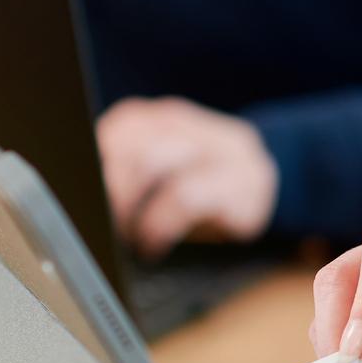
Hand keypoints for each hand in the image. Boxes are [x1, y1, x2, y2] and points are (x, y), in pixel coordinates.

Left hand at [96, 96, 277, 257]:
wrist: (281, 185)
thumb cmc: (209, 187)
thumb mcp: (169, 173)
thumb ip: (132, 172)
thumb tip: (85, 200)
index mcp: (167, 118)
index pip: (121, 126)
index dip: (96, 159)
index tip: (81, 195)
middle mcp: (193, 127)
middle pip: (133, 142)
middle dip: (108, 187)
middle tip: (99, 221)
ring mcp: (221, 150)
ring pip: (155, 161)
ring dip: (129, 206)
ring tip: (123, 235)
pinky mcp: (240, 184)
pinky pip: (186, 197)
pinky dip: (160, 224)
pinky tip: (153, 244)